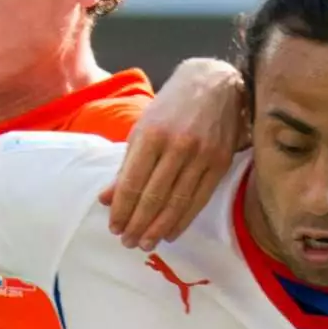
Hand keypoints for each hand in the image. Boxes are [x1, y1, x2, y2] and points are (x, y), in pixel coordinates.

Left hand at [100, 58, 244, 250]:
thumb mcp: (142, 128)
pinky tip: (170, 232)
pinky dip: (183, 220)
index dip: (121, 209)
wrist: (215, 85)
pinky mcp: (220, 163)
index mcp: (152, 135)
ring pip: (176, 203)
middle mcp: (177, 146)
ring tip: (146, 243)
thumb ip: (125, 166)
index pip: (132, 183)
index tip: (114, 227)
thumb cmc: (172, 106)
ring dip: (158, 228)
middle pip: (154, 197)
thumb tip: (107, 199)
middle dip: (138, 224)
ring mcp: (202, 156)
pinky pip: (199, 200)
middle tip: (128, 242)